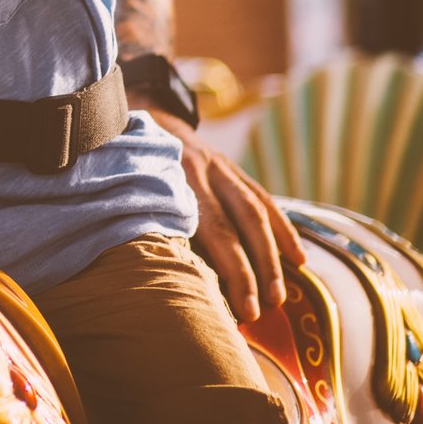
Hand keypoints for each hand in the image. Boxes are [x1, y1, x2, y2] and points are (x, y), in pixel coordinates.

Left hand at [147, 108, 305, 321]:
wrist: (135, 113)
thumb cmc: (124, 167)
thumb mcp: (127, 189)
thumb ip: (147, 224)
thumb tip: (166, 280)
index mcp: (174, 177)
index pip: (213, 229)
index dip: (233, 271)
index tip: (244, 310)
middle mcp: (201, 169)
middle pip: (239, 222)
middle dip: (257, 268)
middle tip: (266, 308)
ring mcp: (220, 165)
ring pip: (256, 210)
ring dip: (273, 254)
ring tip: (281, 294)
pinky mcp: (230, 167)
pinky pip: (263, 198)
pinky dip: (282, 228)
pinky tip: (298, 257)